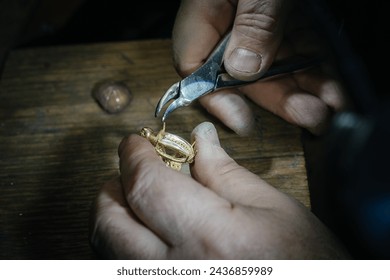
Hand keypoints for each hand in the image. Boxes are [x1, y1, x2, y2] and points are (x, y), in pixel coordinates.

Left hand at [90, 122, 348, 258]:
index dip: (134, 157)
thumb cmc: (304, 262)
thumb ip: (225, 172)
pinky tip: (152, 232)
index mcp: (210, 239)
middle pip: (110, 224)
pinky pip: (125, 267)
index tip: (135, 144)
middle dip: (114, 188)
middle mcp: (176, 273)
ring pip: (110, 250)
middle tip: (135, 171)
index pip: (146, 187)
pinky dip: (127, 244)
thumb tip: (199, 139)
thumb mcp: (272, 209)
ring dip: (118, 216)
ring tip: (145, 200)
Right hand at [172, 0, 346, 134]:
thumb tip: (243, 70)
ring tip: (330, 108)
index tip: (244, 121)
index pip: (194, 65)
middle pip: (243, 74)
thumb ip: (253, 22)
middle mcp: (227, 22)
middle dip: (278, 98)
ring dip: (303, 89)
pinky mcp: (282, 21)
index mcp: (206, 10)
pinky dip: (314, 69)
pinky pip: (294, 51)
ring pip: (273, 67)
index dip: (216, 97)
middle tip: (311, 117)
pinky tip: (333, 86)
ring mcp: (256, 24)